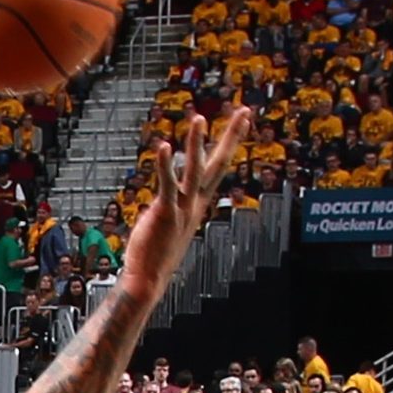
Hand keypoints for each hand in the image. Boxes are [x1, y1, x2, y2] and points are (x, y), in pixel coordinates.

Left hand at [120, 110, 256, 289]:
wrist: (148, 281)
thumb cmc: (154, 255)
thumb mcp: (170, 226)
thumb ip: (172, 209)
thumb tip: (167, 204)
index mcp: (198, 204)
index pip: (217, 168)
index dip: (229, 143)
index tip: (240, 122)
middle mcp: (195, 204)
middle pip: (219, 164)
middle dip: (232, 137)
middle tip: (244, 112)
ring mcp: (182, 209)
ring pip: (193, 171)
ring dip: (196, 145)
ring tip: (198, 119)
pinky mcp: (164, 213)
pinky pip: (167, 185)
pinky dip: (164, 165)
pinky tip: (162, 145)